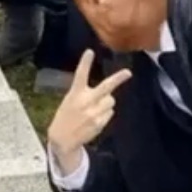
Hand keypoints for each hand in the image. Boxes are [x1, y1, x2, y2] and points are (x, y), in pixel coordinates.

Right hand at [47, 50, 132, 169]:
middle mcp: (85, 101)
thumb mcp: (70, 100)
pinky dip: (105, 114)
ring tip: (94, 109)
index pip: (80, 75)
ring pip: (111, 100)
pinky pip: (110, 113)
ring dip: (106, 102)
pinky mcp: (100, 123)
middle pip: (106, 87)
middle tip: (128, 72)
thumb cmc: (66, 116)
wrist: (62, 139)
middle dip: (118, 78)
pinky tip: (94, 119)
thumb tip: (107, 93)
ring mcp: (94, 113)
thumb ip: (86, 94)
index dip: (85, 62)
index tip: (90, 52)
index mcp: (75, 93)